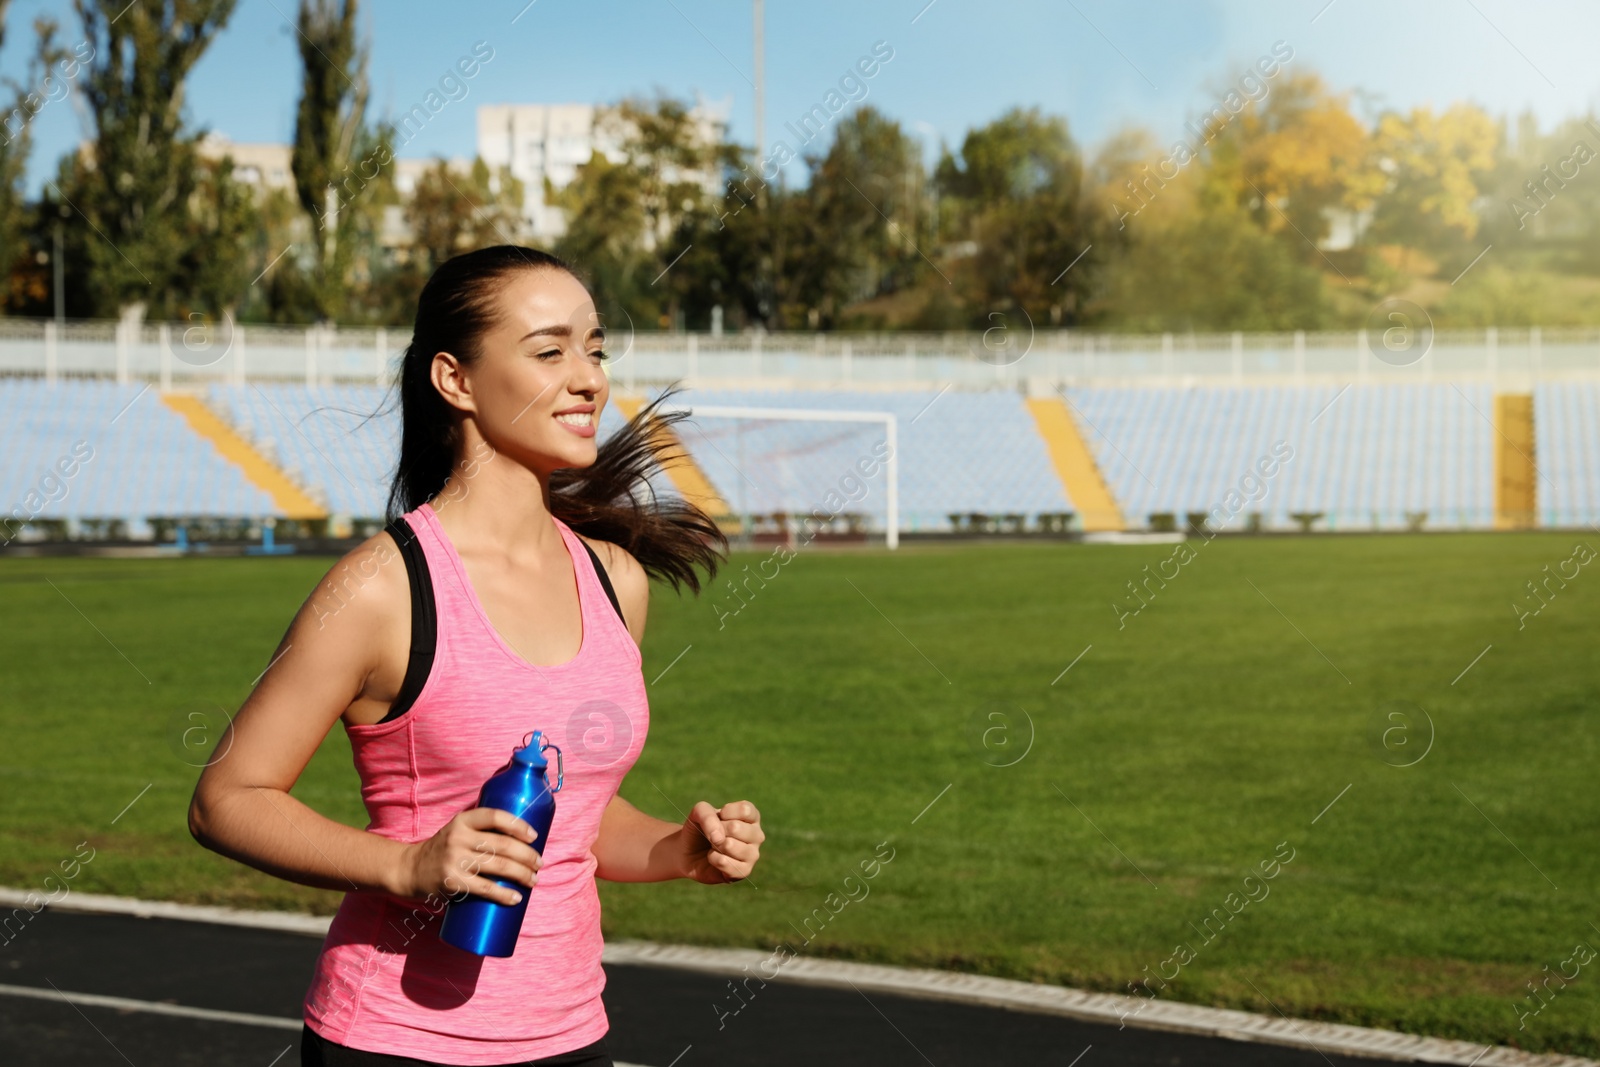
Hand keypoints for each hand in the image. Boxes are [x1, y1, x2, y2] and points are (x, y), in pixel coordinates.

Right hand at [394, 808, 542, 905]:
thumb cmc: (443, 850)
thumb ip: (482, 831)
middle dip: (527, 856)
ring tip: (533, 880)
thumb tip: (521, 841)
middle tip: (539, 864)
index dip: (518, 825)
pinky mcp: (452, 882)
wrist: (409, 870)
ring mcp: (455, 860)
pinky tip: (516, 898)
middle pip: (503, 844)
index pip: (495, 816)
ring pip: (499, 866)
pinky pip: (485, 888)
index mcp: (462, 820)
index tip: (534, 836)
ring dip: (522, 874)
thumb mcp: (458, 831)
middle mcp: (458, 837)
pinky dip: (504, 894)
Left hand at [679, 800, 763, 883]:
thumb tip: (719, 838)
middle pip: (736, 827)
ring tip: (714, 846)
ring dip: (714, 845)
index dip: (726, 812)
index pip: (745, 810)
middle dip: (717, 830)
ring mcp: (753, 854)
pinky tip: (713, 858)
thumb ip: (707, 816)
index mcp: (752, 817)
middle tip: (715, 834)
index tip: (720, 817)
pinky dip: (713, 859)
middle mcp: (757, 835)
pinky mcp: (744, 872)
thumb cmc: (699, 829)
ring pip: (730, 845)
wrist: (688, 853)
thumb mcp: (699, 812)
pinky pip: (725, 862)